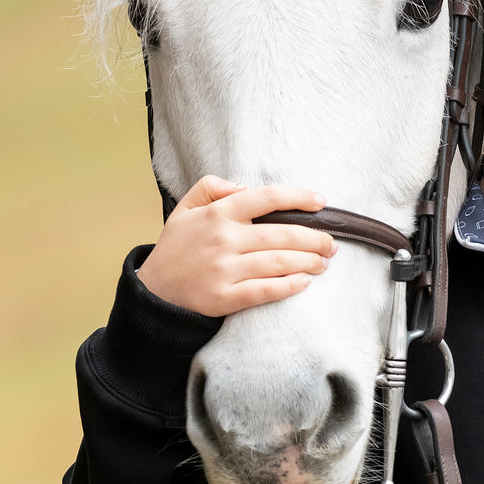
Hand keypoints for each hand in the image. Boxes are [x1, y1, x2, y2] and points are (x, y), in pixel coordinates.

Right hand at [135, 176, 336, 315]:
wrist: (153, 291)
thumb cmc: (177, 247)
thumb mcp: (185, 208)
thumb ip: (211, 187)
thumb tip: (244, 186)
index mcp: (218, 214)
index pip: (267, 198)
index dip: (299, 197)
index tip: (321, 202)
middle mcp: (224, 239)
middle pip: (282, 234)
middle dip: (315, 238)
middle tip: (331, 244)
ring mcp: (224, 270)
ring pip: (279, 263)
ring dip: (309, 262)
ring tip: (323, 263)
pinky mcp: (224, 298)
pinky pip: (265, 291)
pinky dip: (289, 287)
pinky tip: (304, 283)